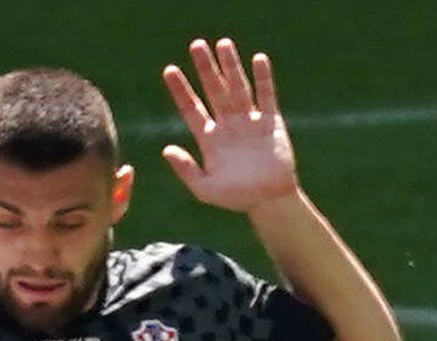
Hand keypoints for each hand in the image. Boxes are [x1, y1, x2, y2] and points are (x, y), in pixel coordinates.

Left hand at [160, 38, 298, 213]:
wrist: (268, 201)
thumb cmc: (235, 197)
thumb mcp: (204, 188)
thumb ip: (185, 169)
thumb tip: (165, 149)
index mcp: (209, 139)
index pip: (191, 108)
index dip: (180, 89)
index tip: (169, 70)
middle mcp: (227, 125)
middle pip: (213, 91)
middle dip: (205, 68)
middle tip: (196, 45)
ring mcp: (249, 122)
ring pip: (238, 88)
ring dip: (231, 66)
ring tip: (223, 43)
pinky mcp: (271, 123)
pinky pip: (267, 96)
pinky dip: (263, 79)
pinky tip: (257, 60)